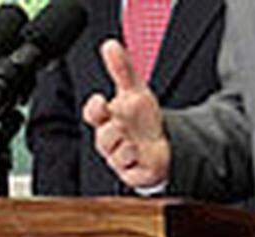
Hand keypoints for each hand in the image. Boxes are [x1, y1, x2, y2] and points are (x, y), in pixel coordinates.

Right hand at [82, 40, 169, 187]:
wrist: (161, 147)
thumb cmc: (143, 121)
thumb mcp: (135, 92)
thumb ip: (122, 69)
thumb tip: (110, 45)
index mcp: (108, 120)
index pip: (93, 114)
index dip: (94, 108)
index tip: (101, 100)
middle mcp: (111, 140)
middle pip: (102, 137)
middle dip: (112, 129)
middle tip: (122, 123)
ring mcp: (120, 158)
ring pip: (115, 154)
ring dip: (125, 145)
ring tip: (134, 140)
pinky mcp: (132, 173)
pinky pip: (128, 171)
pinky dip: (135, 160)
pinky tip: (140, 153)